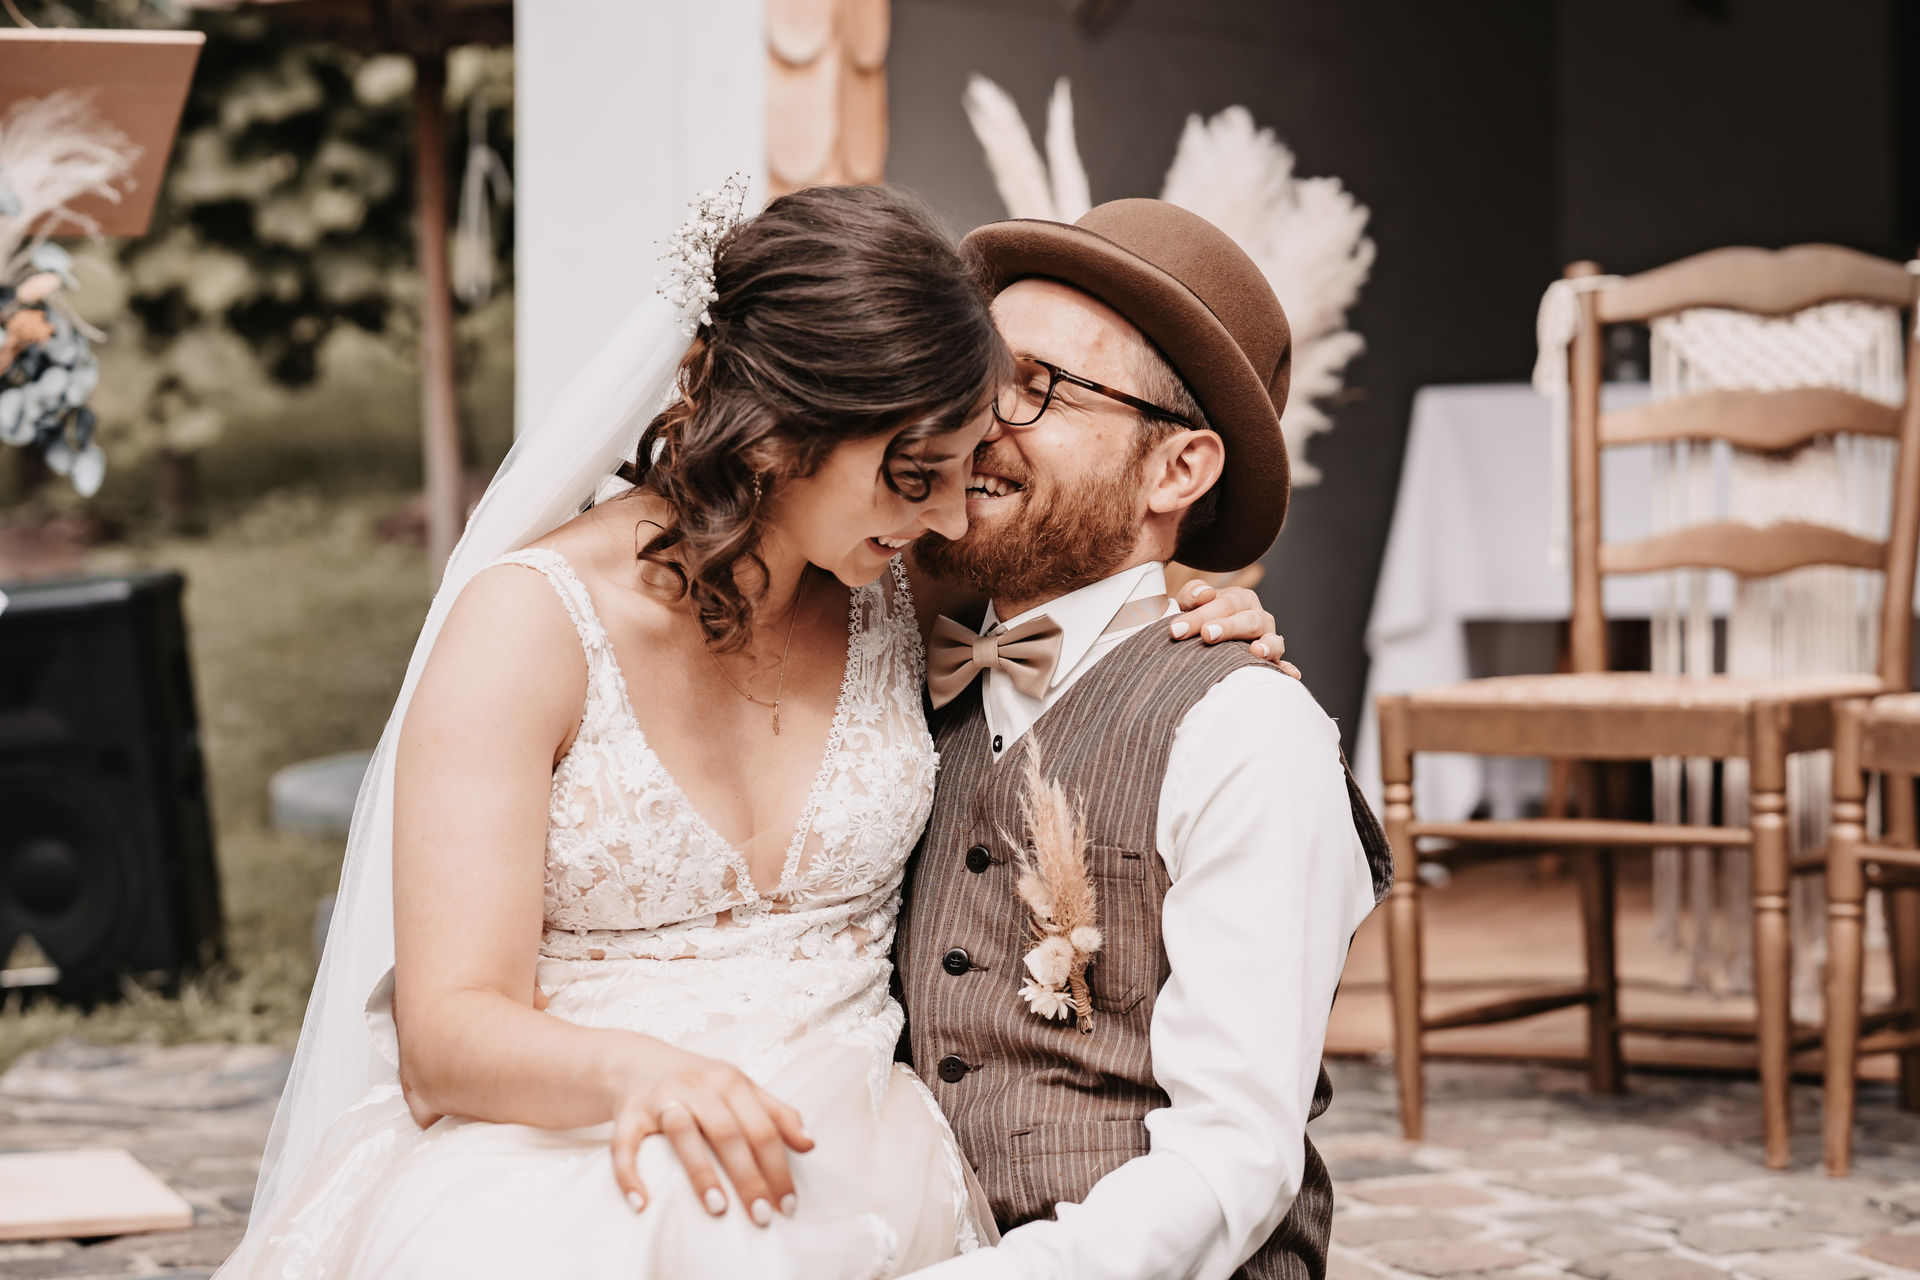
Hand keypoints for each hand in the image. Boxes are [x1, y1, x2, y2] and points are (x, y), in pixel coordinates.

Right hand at [607, 1040, 813, 1225]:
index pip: (762, 1127)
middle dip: (748, 1177)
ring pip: (682, 1134)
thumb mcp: (741, 1090)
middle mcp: (696, 1085)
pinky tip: (642, 1203)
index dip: (778, 1167)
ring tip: (718, 1209)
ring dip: (701, 1173)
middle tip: (762, 1216)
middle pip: (727, 1133)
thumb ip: (776, 1113)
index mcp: (730, 1081)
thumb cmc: (701, 1083)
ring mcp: (660, 1098)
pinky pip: (625, 1144)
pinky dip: (630, 1174)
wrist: (638, 1061)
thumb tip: (809, 1144)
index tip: (788, 1204)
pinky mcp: (628, 1112)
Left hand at [1169, 579, 1300, 678]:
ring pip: (1272, 640)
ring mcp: (1267, 639)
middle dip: (1228, 627)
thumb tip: (1204, 593)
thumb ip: (1192, 595)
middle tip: (1207, 635)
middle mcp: (1257, 617)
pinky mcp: (1271, 661)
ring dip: (1266, 646)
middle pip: (1248, 620)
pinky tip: (1291, 674)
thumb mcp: (1188, 605)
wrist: (1203, 641)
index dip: (1199, 616)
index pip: (1224, 603)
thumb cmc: (1195, 621)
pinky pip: (1281, 665)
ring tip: (1256, 652)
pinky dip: (1286, 668)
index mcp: (1239, 599)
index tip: (1176, 630)